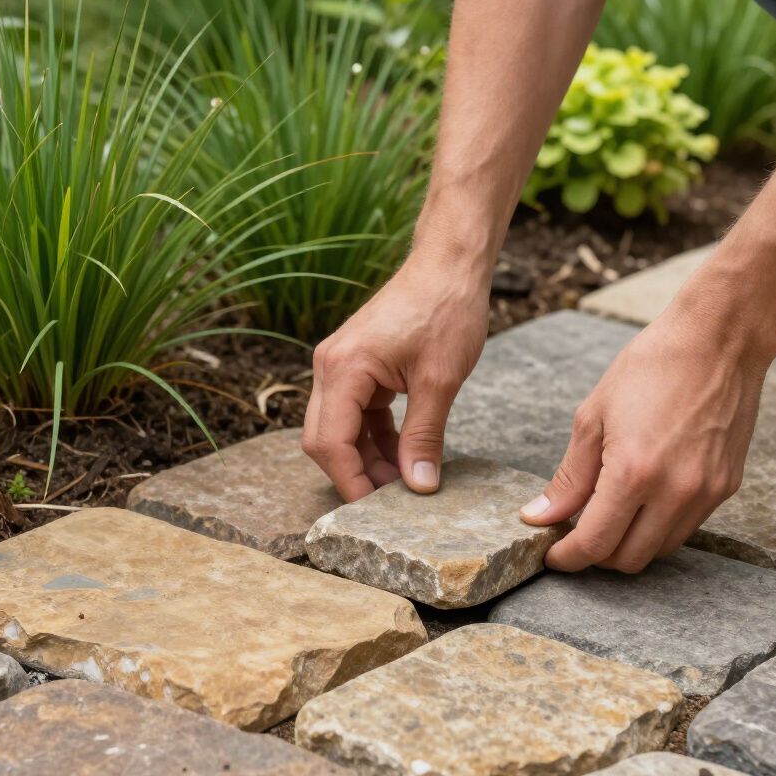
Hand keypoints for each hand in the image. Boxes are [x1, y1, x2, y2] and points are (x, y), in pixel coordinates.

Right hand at [303, 247, 490, 501]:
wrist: (450, 264)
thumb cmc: (446, 310)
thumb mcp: (440, 381)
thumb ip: (424, 437)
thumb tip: (418, 487)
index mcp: (343, 368)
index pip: (329, 443)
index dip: (350, 481)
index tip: (376, 511)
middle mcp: (330, 367)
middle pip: (324, 439)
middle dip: (354, 474)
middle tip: (390, 502)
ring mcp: (341, 366)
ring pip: (339, 429)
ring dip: (366, 458)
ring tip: (403, 482)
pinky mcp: (357, 366)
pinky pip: (356, 414)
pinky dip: (375, 437)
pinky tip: (403, 455)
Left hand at [519, 299, 768, 572]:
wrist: (718, 340)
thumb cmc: (650, 368)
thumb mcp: (592, 418)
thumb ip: (568, 478)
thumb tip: (540, 517)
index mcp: (633, 473)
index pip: (594, 544)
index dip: (568, 558)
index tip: (553, 555)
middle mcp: (674, 492)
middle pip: (627, 559)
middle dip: (595, 555)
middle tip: (575, 532)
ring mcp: (705, 493)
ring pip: (658, 550)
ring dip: (627, 543)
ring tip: (607, 514)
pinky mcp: (726, 487)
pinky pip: (685, 528)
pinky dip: (656, 526)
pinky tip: (640, 499)